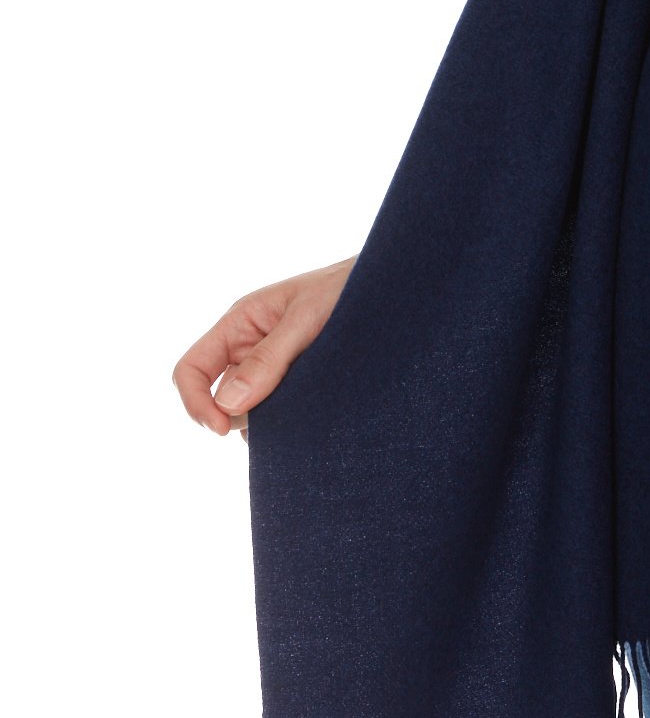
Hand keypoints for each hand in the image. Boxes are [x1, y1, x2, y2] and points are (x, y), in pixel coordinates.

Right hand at [173, 260, 356, 437]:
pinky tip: (315, 414)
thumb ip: (269, 359)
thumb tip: (229, 404)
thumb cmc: (346, 288)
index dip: (196, 403)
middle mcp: (249, 346)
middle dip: (238, 416)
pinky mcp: (297, 382)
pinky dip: (287, 422)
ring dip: (267, 420)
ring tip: (306, 408)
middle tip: (279, 419)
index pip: (191, 369)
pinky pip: (277, 412)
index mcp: (240, 323)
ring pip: (249, 409)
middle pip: (219, 397)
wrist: (391, 287)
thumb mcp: (306, 319)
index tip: (221, 429)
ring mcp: (272, 366)